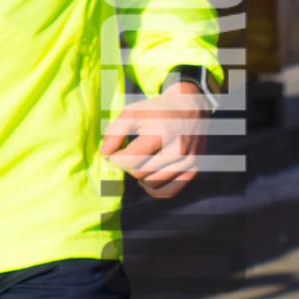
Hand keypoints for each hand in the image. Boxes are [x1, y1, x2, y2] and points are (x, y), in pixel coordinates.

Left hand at [99, 82, 208, 197]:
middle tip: (128, 155)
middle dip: (128, 166)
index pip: (129, 161)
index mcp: (161, 134)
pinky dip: (154, 189)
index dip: (115, 158)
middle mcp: (178, 150)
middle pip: (140, 173)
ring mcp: (188, 162)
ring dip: (140, 177)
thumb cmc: (158, 110)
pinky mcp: (194, 170)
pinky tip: (149, 177)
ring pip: (152, 184)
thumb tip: (105, 155)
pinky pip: (168, 192)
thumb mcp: (133, 112)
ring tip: (140, 163)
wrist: (192, 106)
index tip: (115, 152)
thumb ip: (115, 132)